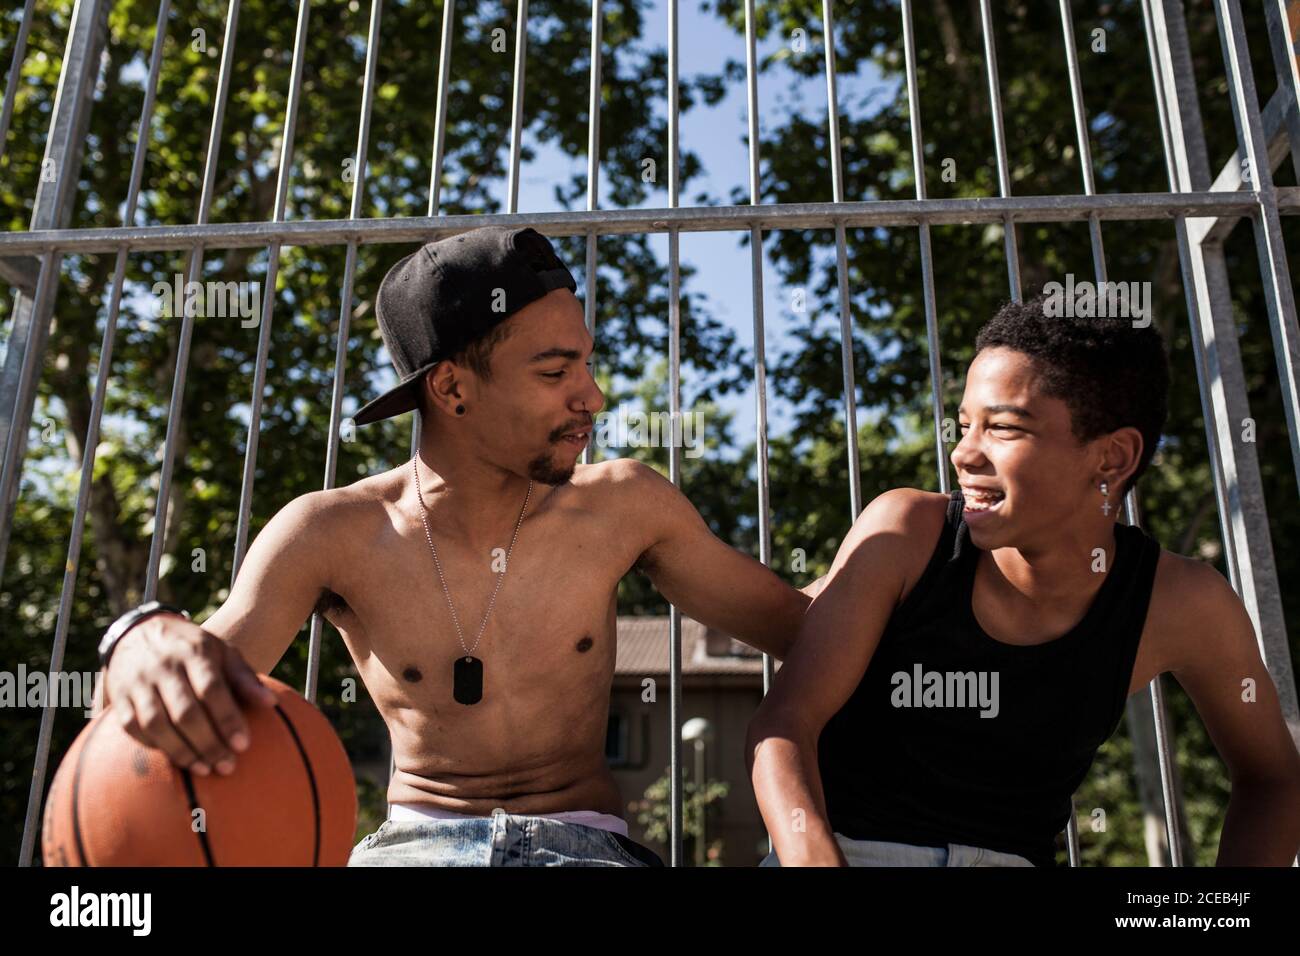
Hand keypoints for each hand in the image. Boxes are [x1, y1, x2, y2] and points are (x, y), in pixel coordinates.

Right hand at [103, 613, 276, 775]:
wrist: (141, 630)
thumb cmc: (194, 649)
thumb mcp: (223, 653)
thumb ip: (245, 678)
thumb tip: (271, 703)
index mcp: (194, 652)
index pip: (211, 689)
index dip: (227, 719)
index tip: (243, 745)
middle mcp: (163, 667)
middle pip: (185, 712)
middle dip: (208, 743)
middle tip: (228, 766)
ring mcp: (138, 683)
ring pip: (156, 724)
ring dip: (181, 751)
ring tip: (205, 769)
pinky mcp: (119, 698)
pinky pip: (133, 728)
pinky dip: (154, 746)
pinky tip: (176, 759)